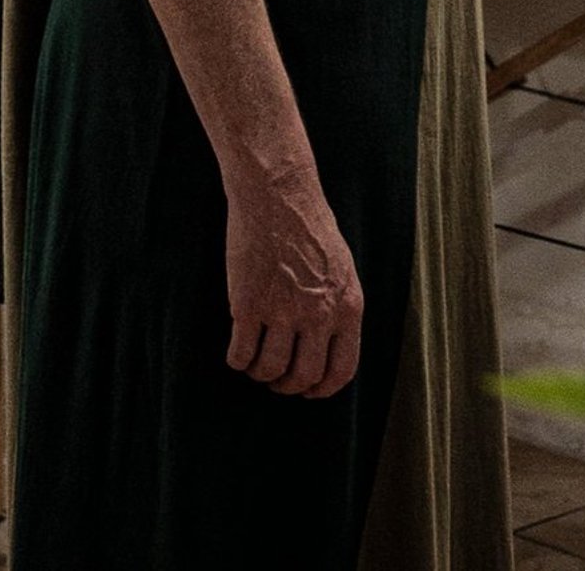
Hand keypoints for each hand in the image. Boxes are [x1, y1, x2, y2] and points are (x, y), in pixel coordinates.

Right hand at [223, 171, 362, 399]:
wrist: (276, 193)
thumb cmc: (308, 224)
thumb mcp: (341, 269)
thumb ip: (339, 308)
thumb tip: (330, 345)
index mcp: (347, 308)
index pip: (341, 371)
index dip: (322, 390)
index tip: (308, 391)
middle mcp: (318, 315)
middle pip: (304, 376)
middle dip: (288, 386)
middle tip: (276, 381)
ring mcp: (281, 311)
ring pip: (271, 369)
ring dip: (261, 375)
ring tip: (255, 367)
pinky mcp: (248, 304)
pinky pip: (242, 352)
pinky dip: (237, 361)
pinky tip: (237, 354)